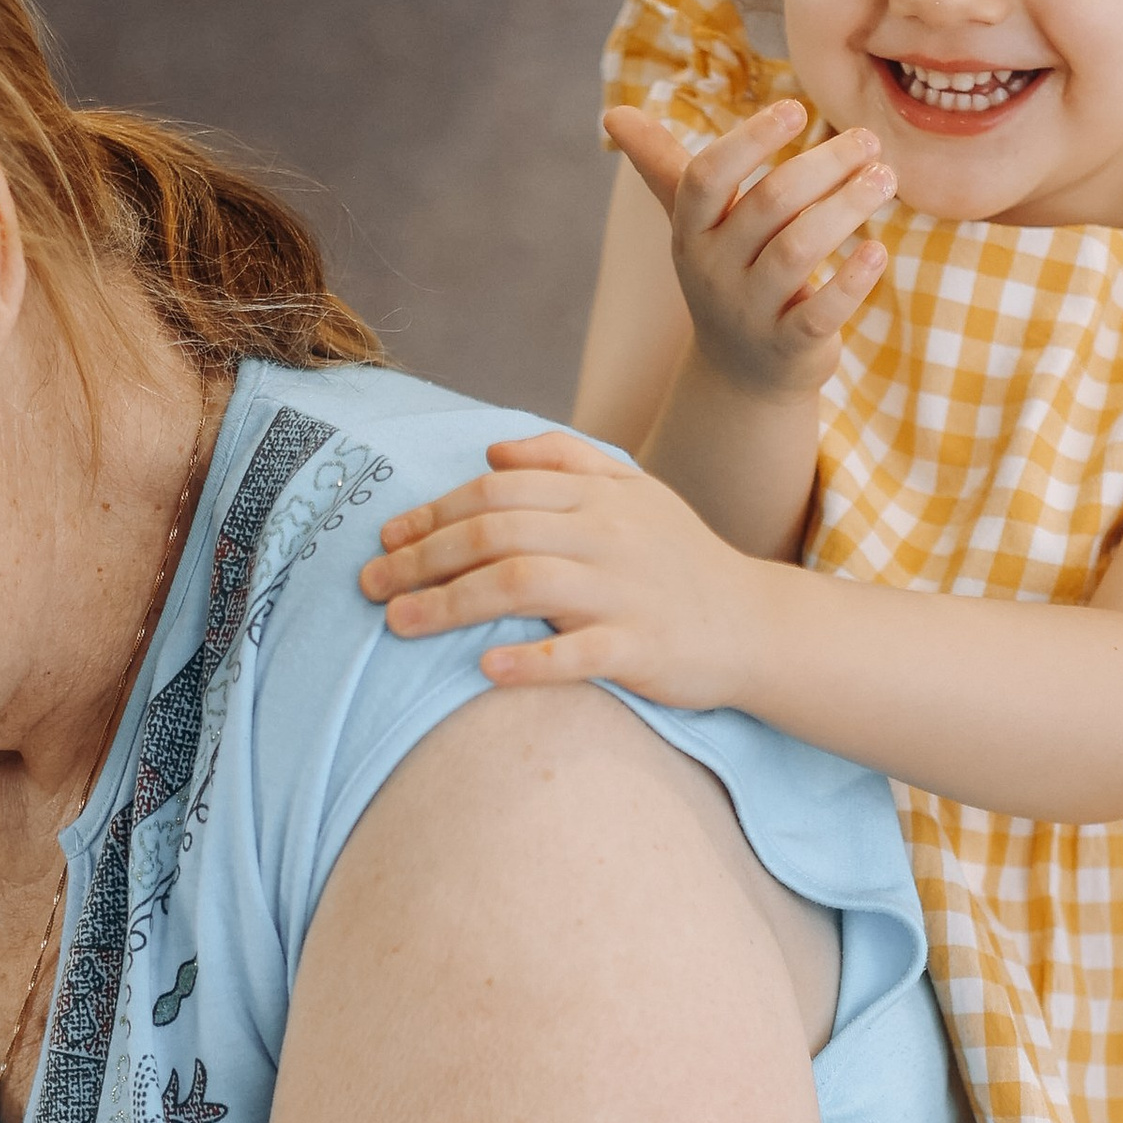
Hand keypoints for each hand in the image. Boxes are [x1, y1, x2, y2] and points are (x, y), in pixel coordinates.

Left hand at [360, 431, 768, 706]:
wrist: (754, 623)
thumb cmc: (679, 560)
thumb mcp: (632, 493)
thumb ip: (565, 461)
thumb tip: (491, 453)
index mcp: (597, 496)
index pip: (498, 492)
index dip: (434, 512)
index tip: (387, 537)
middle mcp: (607, 535)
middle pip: (496, 535)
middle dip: (422, 558)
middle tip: (368, 584)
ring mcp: (625, 592)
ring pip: (523, 584)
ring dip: (450, 604)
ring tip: (398, 623)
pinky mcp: (642, 648)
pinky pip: (580, 653)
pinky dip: (531, 660)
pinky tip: (485, 670)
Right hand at [606, 98, 891, 399]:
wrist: (740, 375)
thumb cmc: (727, 274)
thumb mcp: (692, 225)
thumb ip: (661, 166)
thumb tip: (613, 114)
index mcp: (692, 232)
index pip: (707, 177)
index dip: (749, 140)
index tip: (795, 109)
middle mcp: (714, 271)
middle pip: (770, 204)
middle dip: (823, 165)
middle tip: (868, 141)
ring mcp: (750, 312)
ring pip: (798, 250)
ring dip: (846, 207)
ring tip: (884, 178)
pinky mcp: (789, 348)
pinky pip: (820, 313)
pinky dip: (852, 281)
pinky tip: (877, 251)